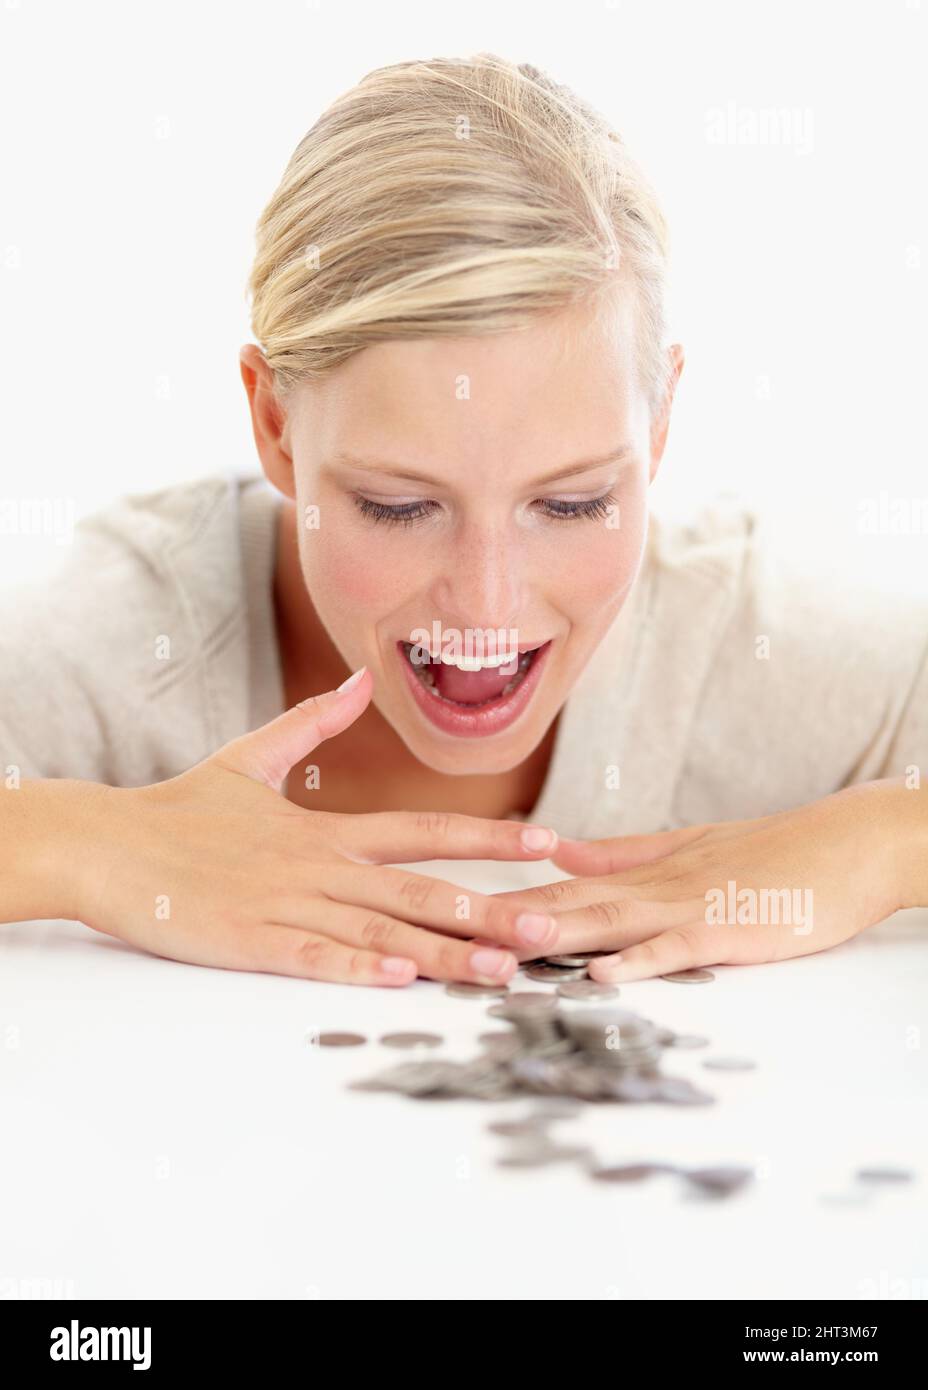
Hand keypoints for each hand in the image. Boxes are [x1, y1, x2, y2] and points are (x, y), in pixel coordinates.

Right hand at [75, 668, 559, 986]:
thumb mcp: (251, 757)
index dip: (489, 837)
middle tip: (550, 930)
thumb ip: (312, 720)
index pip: (425, 830)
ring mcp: (288, 905)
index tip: (548, 841)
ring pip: (380, 931)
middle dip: (489, 911)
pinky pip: (313, 957)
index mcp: (327, 830)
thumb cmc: (181, 810)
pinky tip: (401, 981)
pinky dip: (358, 968)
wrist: (109, 844)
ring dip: (444, 952)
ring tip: (499, 970)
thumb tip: (360, 681)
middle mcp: (320, 866)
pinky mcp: (251, 941)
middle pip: (419, 890)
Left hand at [493, 781, 908, 979]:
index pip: (563, 883)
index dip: (506, 899)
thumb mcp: (686, 845)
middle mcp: (655, 884)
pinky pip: (678, 947)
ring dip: (559, 933)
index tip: (453, 913)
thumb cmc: (771, 853)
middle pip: (573, 900)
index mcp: (643, 868)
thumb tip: (556, 849)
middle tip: (453, 935)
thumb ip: (620, 851)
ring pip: (613, 919)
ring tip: (507, 947)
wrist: (846, 844)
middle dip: (512, 921)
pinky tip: (604, 974)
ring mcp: (691, 905)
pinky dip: (641, 961)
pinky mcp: (730, 929)